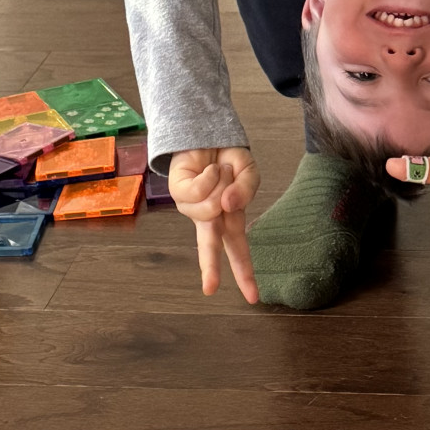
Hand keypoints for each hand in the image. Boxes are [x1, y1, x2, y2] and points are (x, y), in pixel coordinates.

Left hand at [168, 146, 260, 300]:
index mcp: (228, 217)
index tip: (251, 297)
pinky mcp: (177, 191)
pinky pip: (199, 190)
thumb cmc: (227, 157)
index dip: (245, 272)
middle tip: (211, 289)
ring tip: (221, 170)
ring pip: (211, 207)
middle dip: (211, 267)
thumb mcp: (250, 172)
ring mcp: (190, 205)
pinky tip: (209, 167)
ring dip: (224, 182)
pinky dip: (211, 174)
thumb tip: (229, 204)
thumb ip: (247, 190)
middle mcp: (208, 216)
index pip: (237, 249)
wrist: (207, 132)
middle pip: (210, 245)